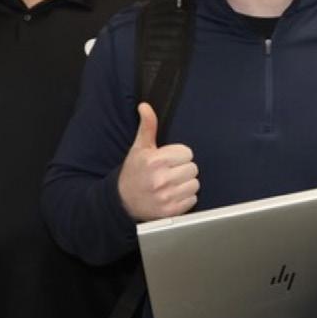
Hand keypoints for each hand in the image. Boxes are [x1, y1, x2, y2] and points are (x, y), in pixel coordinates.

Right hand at [117, 103, 198, 220]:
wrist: (122, 202)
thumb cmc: (133, 172)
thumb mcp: (139, 148)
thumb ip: (147, 126)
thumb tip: (145, 106)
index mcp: (155, 161)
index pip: (187, 153)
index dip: (178, 156)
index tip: (167, 161)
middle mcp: (161, 179)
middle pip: (193, 168)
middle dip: (183, 169)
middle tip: (169, 173)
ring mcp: (166, 197)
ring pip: (195, 184)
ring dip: (186, 184)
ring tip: (171, 184)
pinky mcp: (171, 211)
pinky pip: (193, 199)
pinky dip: (185, 198)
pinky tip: (172, 195)